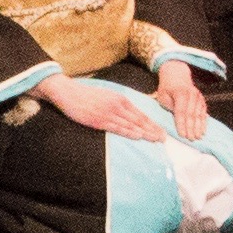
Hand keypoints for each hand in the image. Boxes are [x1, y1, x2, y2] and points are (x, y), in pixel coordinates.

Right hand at [42, 74, 171, 141]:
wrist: (69, 93)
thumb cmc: (88, 96)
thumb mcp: (108, 96)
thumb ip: (119, 104)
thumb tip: (131, 114)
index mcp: (121, 99)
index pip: (140, 114)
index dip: (152, 124)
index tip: (161, 131)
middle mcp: (117, 105)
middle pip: (139, 120)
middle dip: (152, 130)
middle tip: (163, 138)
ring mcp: (108, 112)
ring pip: (130, 124)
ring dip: (144, 133)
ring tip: (155, 140)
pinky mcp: (99, 120)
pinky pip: (117, 127)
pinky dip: (128, 132)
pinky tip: (137, 136)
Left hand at [158, 65, 210, 134]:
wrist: (177, 74)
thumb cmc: (167, 88)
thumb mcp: (163, 96)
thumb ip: (170, 107)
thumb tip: (176, 120)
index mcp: (180, 93)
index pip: (181, 112)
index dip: (182, 124)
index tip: (182, 135)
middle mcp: (192, 94)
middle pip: (191, 114)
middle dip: (191, 128)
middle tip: (191, 139)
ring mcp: (198, 97)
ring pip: (199, 114)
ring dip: (199, 127)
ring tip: (198, 137)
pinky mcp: (202, 99)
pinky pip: (203, 112)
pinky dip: (203, 122)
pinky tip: (203, 130)